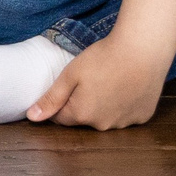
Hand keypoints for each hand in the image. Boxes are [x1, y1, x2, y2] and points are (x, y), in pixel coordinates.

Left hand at [27, 31, 169, 130]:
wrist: (143, 50)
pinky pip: (126, 115)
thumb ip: (51, 99)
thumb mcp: (70, 75)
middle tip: (90, 80)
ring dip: (104, 106)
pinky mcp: (143, 116)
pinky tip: (126, 87)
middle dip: (82, 104)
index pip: (60, 118)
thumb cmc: (103, 58)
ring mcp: (126, 123)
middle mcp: (104, 125)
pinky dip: (124, 105)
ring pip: (106, 118)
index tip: (68, 85)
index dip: (60, 102)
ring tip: (109, 81)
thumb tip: (31, 117)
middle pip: (84, 119)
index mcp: (82, 115)